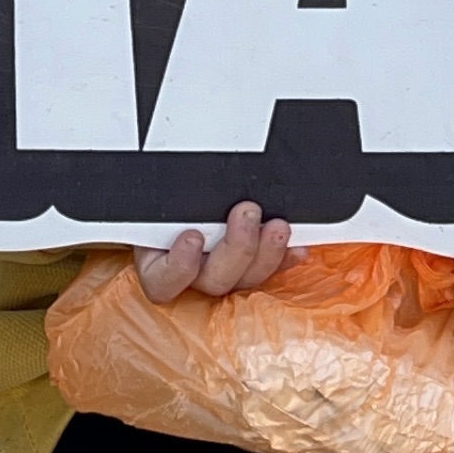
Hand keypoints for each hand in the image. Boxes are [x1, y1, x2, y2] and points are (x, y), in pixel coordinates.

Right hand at [134, 202, 293, 302]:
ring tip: (276, 226)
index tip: (192, 237)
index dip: (179, 266)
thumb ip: (167, 192)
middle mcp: (190, 274)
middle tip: (246, 212)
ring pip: (245, 280)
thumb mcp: (159, 191)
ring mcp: (221, 272)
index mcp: (156, 260)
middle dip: (236, 248)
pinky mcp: (249, 267)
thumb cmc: (161, 194)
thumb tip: (172, 172)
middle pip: (213, 280)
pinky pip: (270, 272)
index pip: (161, 281)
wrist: (176, 191)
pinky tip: (297, 246)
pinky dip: (285, 258)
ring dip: (266, 254)